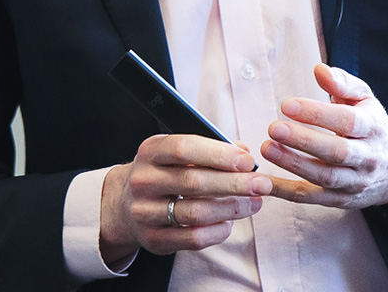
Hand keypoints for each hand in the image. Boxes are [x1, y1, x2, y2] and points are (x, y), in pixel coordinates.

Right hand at [99, 134, 271, 262]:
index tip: (248, 161)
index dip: (219, 154)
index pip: (185, 148)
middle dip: (234, 183)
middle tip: (262, 184)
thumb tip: (244, 152)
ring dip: (231, 208)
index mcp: (151, 151)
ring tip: (254, 204)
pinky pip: (192, 238)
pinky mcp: (153, 240)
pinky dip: (217, 231)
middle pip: (194, 182)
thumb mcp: (177, 151)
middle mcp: (144, 180)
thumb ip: (210, 148)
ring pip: (196, 212)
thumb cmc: (162, 171)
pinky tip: (230, 222)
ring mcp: (145, 212)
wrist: (124, 203)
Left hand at [261, 63, 387, 209]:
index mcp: (373, 128)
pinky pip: (312, 198)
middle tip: (274, 128)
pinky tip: (265, 182)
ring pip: (325, 177)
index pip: (346, 121)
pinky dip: (287, 192)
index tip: (287, 105)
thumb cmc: (371, 124)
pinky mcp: (341, 200)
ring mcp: (355, 182)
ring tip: (267, 148)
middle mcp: (368, 157)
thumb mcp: (364, 98)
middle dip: (304, 141)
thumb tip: (319, 70)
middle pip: (336, 152)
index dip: (317, 114)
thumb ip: (342, 83)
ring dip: (293, 165)